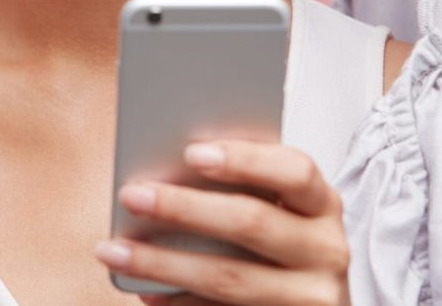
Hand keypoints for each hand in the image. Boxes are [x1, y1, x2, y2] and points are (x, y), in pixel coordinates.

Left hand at [95, 140, 348, 305]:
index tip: (191, 152)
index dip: (245, 160)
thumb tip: (163, 175)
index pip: (294, 171)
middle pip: (253, 222)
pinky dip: (180, 303)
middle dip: (185, 208)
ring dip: (164, 264)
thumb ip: (239, 189)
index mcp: (322, 204)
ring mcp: (311, 297)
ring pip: (230, 278)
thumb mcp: (276, 211)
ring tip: (115, 251)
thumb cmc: (278, 245)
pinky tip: (148, 294)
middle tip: (132, 196)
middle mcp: (327, 249)